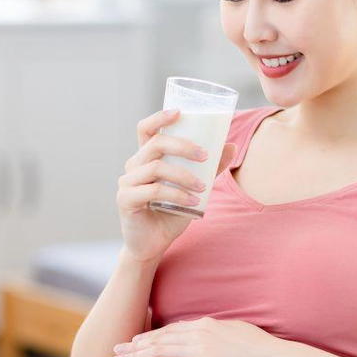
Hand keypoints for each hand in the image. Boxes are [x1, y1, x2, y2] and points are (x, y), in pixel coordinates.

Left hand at [112, 316, 297, 356]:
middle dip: (136, 345)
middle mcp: (201, 332)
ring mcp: (202, 349)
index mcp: (209, 324)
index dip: (151, 335)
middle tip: (116, 350)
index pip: (172, 329)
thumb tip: (217, 335)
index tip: (136, 340)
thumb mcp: (241, 334)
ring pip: (159, 352)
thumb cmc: (267, 352)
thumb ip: (223, 333)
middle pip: (160, 339)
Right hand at [117, 109, 237, 262]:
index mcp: (146, 158)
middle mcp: (133, 166)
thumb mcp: (194, 188)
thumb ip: (210, 168)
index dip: (159, 117)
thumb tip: (231, 146)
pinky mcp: (125, 200)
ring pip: (156, 167)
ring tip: (204, 186)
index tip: (180, 112)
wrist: (153, 244)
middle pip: (155, 144)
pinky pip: (153, 191)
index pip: (146, 129)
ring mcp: (126, 183)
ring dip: (184, 175)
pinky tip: (192, 201)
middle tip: (205, 156)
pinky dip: (176, 194)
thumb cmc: (171, 213)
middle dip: (182, 146)